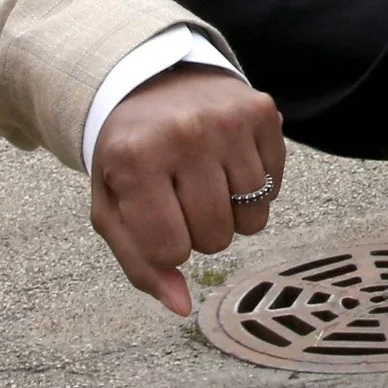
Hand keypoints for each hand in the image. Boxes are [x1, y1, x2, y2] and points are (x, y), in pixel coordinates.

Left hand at [90, 65, 286, 316]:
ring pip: (252, 219)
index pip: (173, 250)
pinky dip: (254, 189)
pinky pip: (274, 189)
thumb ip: (138, 262)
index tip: (157, 218)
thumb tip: (182, 306)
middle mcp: (184, 134)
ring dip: (230, 214)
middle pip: (216, 237)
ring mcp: (228, 120)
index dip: (167, 247)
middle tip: (181, 198)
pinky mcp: (261, 112)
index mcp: (134, 158)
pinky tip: (227, 164)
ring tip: (205, 182)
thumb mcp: (113, 206)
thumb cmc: (128, 153)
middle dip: (200, 232)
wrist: (150, 80)